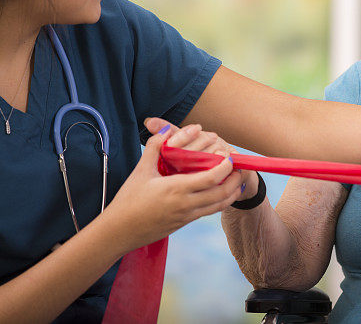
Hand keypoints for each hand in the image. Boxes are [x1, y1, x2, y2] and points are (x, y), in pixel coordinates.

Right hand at [101, 119, 242, 252]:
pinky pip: (209, 212)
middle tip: (241, 168)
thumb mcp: (140, 170)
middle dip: (235, 180)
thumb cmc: (128, 200)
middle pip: (221, 193)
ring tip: (237, 180)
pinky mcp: (184, 223)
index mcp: (176, 189)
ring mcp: (186, 216)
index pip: (211, 178)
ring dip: (231, 193)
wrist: (119, 232)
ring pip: (218, 206)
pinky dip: (220, 202)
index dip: (225, 167)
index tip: (230, 157)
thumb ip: (154, 147)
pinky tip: (221, 193)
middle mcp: (185, 204)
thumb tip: (165, 129)